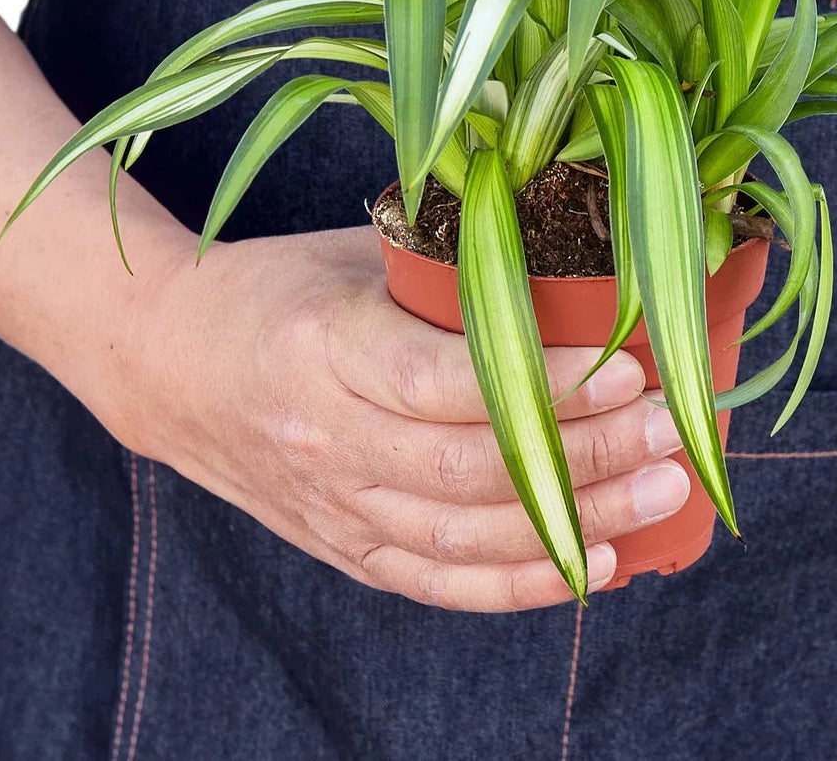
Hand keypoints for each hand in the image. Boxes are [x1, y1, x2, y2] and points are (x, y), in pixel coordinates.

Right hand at [104, 223, 690, 611]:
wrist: (168, 363)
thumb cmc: (278, 287)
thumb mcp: (352, 251)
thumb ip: (445, 267)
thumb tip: (575, 256)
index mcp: (322, 346)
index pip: (444, 383)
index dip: (543, 385)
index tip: (625, 366)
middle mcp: (324, 438)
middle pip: (471, 469)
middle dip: (586, 457)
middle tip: (668, 430)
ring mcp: (332, 505)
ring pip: (464, 537)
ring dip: (574, 522)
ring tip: (659, 490)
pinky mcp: (342, 546)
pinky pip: (438, 583)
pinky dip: (519, 584)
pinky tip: (594, 564)